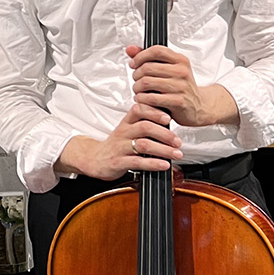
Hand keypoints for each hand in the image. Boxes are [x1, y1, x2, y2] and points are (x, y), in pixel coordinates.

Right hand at [59, 103, 181, 181]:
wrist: (95, 159)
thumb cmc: (117, 144)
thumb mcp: (128, 129)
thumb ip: (145, 122)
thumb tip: (169, 119)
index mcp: (126, 122)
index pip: (139, 110)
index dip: (154, 112)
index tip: (168, 117)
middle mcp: (123, 133)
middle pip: (145, 127)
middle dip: (165, 134)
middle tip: (178, 141)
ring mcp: (120, 147)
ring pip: (143, 145)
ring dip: (163, 150)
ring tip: (176, 154)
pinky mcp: (119, 162)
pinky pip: (137, 162)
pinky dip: (153, 163)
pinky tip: (164, 165)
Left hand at [127, 45, 237, 129]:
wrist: (199, 106)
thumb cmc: (181, 87)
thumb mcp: (169, 69)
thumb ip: (148, 58)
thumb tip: (130, 49)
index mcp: (180, 60)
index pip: (156, 51)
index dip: (140, 56)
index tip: (134, 63)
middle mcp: (182, 72)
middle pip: (148, 67)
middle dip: (136, 75)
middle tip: (136, 81)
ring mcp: (181, 86)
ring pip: (147, 82)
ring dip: (137, 88)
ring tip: (139, 91)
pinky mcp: (178, 101)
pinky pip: (151, 98)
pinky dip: (142, 99)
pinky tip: (143, 100)